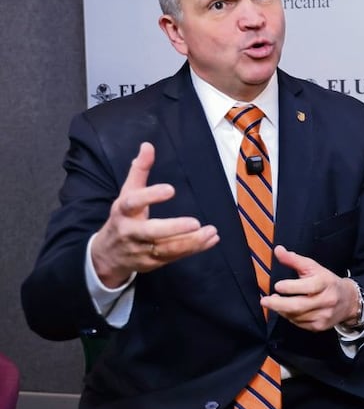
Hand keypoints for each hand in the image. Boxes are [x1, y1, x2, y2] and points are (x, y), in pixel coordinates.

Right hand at [89, 142, 218, 286]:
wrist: (106, 255)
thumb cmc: (123, 218)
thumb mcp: (127, 193)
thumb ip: (139, 171)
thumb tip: (148, 145)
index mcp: (123, 211)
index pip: (133, 202)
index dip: (150, 196)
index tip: (171, 190)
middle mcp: (130, 232)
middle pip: (150, 232)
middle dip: (173, 228)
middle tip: (196, 222)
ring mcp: (141, 250)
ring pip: (166, 249)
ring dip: (191, 242)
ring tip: (211, 231)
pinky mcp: (152, 263)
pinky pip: (175, 257)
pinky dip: (194, 249)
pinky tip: (211, 239)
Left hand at [264, 245, 356, 330]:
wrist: (349, 301)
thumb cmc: (327, 282)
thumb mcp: (314, 267)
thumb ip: (294, 260)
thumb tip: (277, 250)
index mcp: (326, 283)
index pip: (309, 286)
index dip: (292, 287)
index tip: (277, 286)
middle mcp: (326, 300)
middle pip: (300, 305)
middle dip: (279, 304)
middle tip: (265, 301)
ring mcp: (324, 315)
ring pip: (297, 316)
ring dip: (282, 310)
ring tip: (274, 302)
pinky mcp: (320, 326)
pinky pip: (299, 323)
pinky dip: (289, 317)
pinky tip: (286, 310)